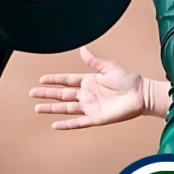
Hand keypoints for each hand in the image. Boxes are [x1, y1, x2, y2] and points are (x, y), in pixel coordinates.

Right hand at [30, 47, 144, 129]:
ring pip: (66, 108)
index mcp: (89, 81)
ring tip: (38, 108)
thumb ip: (95, 61)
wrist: (141, 94)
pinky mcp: (96, 118)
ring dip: (52, 108)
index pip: (67, 80)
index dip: (54, 80)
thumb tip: (83, 49)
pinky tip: (55, 125)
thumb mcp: (110, 67)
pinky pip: (78, 122)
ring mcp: (91, 107)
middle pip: (62, 94)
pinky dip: (67, 124)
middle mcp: (87, 94)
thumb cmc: (129, 80)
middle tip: (32, 93)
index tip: (42, 80)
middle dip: (47, 93)